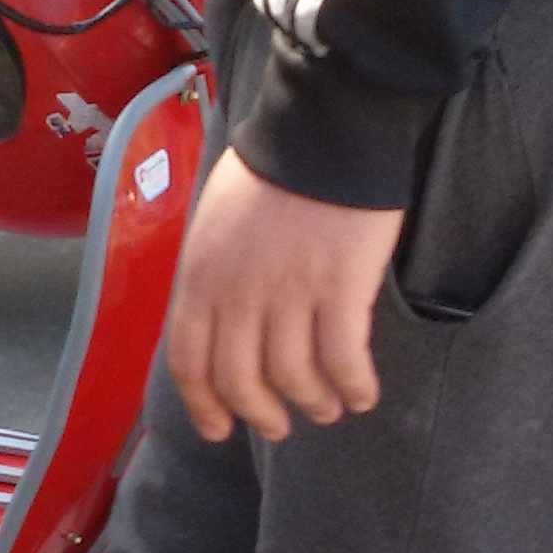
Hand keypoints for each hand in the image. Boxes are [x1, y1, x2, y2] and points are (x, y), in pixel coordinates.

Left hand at [163, 150, 402, 442]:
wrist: (327, 125)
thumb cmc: (274, 168)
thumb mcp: (214, 223)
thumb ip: (213, 275)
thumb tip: (221, 320)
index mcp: (200, 278)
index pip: (189, 362)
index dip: (204, 405)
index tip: (219, 428)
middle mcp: (237, 294)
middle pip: (239, 381)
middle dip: (259, 414)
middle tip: (279, 427)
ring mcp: (288, 293)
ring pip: (292, 376)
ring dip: (311, 402)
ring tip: (327, 409)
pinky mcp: (340, 287)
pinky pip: (342, 358)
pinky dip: (352, 385)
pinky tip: (363, 394)